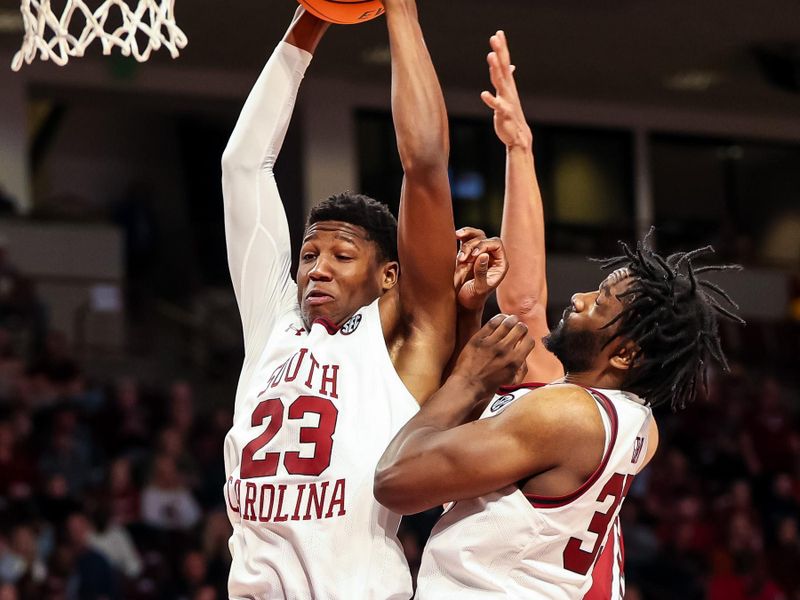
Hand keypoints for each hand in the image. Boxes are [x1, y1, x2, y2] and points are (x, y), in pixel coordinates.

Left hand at [452, 314, 534, 395]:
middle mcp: (505, 350)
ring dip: (512, 320)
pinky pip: (492, 323)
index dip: (528, 339)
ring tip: (512, 319)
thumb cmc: (487, 386)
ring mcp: (491, 343)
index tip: (524, 338)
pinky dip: (499, 318)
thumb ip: (521, 370)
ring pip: (507, 323)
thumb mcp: (511, 382)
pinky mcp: (479, 338)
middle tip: (519, 328)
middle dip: (521, 327)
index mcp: (514, 361)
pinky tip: (500, 318)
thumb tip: (524, 357)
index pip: (529, 341)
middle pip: (520, 328)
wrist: (466, 385)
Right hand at [455, 227, 508, 310]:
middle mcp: (492, 257)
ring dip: (466, 242)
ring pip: (476, 236)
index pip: (496, 244)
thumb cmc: (473, 298)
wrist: (461, 302)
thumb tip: (484, 255)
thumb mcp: (479, 288)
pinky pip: (466, 239)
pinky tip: (456, 235)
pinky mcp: (468, 254)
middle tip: (462, 259)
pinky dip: (462, 236)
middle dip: (473, 245)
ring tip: (459, 257)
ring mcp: (479, 254)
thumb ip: (481, 272)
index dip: (485, 245)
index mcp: (500, 264)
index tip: (474, 255)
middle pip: (485, 239)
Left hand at [480, 31, 531, 149]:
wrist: (518, 135)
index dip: (502, 48)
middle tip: (495, 37)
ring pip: (501, 82)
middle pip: (503, 68)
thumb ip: (507, 78)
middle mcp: (508, 90)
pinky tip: (484, 94)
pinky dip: (491, 100)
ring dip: (496, 69)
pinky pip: (497, 106)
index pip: (505, 62)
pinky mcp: (503, 114)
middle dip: (499, 52)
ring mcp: (506, 100)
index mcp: (507, 84)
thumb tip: (512, 66)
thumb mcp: (508, 93)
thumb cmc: (511, 114)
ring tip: (491, 56)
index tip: (498, 33)